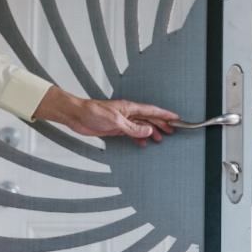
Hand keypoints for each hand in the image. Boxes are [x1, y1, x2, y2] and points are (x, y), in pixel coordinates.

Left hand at [33, 86, 177, 146]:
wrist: (76, 115)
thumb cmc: (92, 112)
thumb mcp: (115, 121)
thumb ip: (132, 128)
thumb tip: (148, 130)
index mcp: (129, 108)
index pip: (151, 111)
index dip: (165, 114)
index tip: (176, 118)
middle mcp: (127, 113)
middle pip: (149, 118)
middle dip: (161, 124)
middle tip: (172, 131)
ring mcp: (122, 120)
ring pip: (141, 126)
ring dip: (151, 131)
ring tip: (161, 139)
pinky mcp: (115, 128)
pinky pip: (131, 133)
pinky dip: (139, 137)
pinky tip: (143, 143)